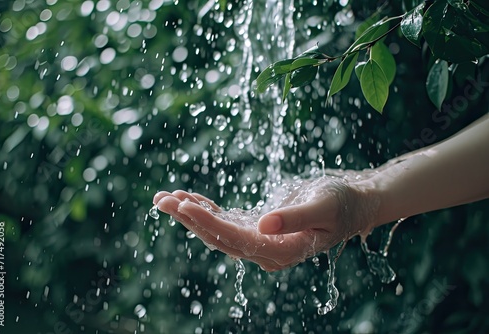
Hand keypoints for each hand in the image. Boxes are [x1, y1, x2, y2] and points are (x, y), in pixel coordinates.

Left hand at [153, 174, 378, 271]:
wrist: (352, 203)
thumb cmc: (342, 203)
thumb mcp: (323, 207)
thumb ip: (295, 218)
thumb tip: (263, 225)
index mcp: (282, 251)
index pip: (235, 239)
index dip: (207, 223)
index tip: (183, 205)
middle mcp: (266, 252)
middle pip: (219, 238)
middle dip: (190, 219)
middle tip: (162, 199)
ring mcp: (260, 241)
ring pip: (218, 231)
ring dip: (192, 214)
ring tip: (166, 197)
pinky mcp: (258, 228)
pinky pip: (226, 221)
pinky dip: (207, 209)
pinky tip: (189, 199)